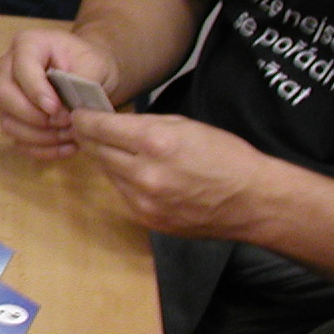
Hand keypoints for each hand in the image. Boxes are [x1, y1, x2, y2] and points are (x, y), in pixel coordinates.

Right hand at [0, 29, 121, 157]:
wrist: (91, 75)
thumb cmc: (91, 64)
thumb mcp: (95, 64)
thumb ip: (80, 81)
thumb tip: (65, 110)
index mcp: (27, 44)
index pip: (21, 68)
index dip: (36, 91)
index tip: (57, 109)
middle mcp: (8, 67)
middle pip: (4, 96)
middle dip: (33, 116)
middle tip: (65, 122)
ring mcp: (7, 94)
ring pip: (7, 121)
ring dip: (39, 136)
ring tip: (70, 136)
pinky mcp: (13, 118)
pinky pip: (17, 139)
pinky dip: (42, 149)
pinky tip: (67, 147)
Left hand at [70, 111, 270, 237]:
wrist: (253, 201)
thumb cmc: (226, 157)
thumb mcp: (184, 125)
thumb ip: (144, 124)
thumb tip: (113, 124)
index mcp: (154, 142)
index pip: (99, 128)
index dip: (85, 119)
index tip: (80, 114)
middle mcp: (144, 173)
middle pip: (96, 151)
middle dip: (91, 138)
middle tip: (90, 129)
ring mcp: (144, 201)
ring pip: (107, 173)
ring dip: (108, 160)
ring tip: (118, 149)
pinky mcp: (148, 219)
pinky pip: (123, 194)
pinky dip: (124, 181)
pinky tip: (139, 173)